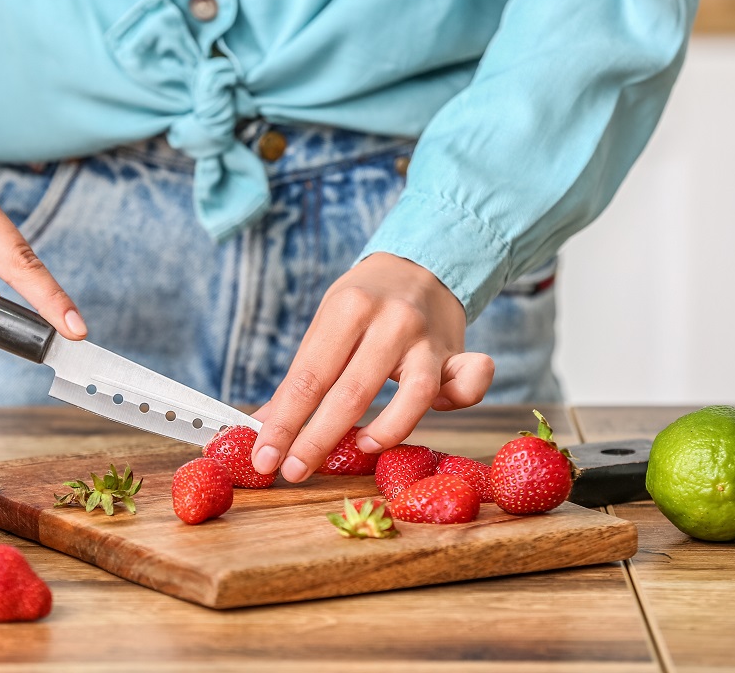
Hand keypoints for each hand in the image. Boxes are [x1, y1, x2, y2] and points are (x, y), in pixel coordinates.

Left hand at [249, 252, 493, 481]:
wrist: (418, 263)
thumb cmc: (362, 303)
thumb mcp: (325, 326)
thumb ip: (301, 379)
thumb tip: (263, 430)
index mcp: (348, 308)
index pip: (308, 377)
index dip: (284, 424)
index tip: (264, 459)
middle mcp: (391, 321)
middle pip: (352, 391)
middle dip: (318, 439)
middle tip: (294, 472)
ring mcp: (428, 338)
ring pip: (416, 394)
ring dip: (388, 430)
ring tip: (362, 447)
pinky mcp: (459, 353)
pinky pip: (471, 382)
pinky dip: (462, 400)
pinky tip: (440, 412)